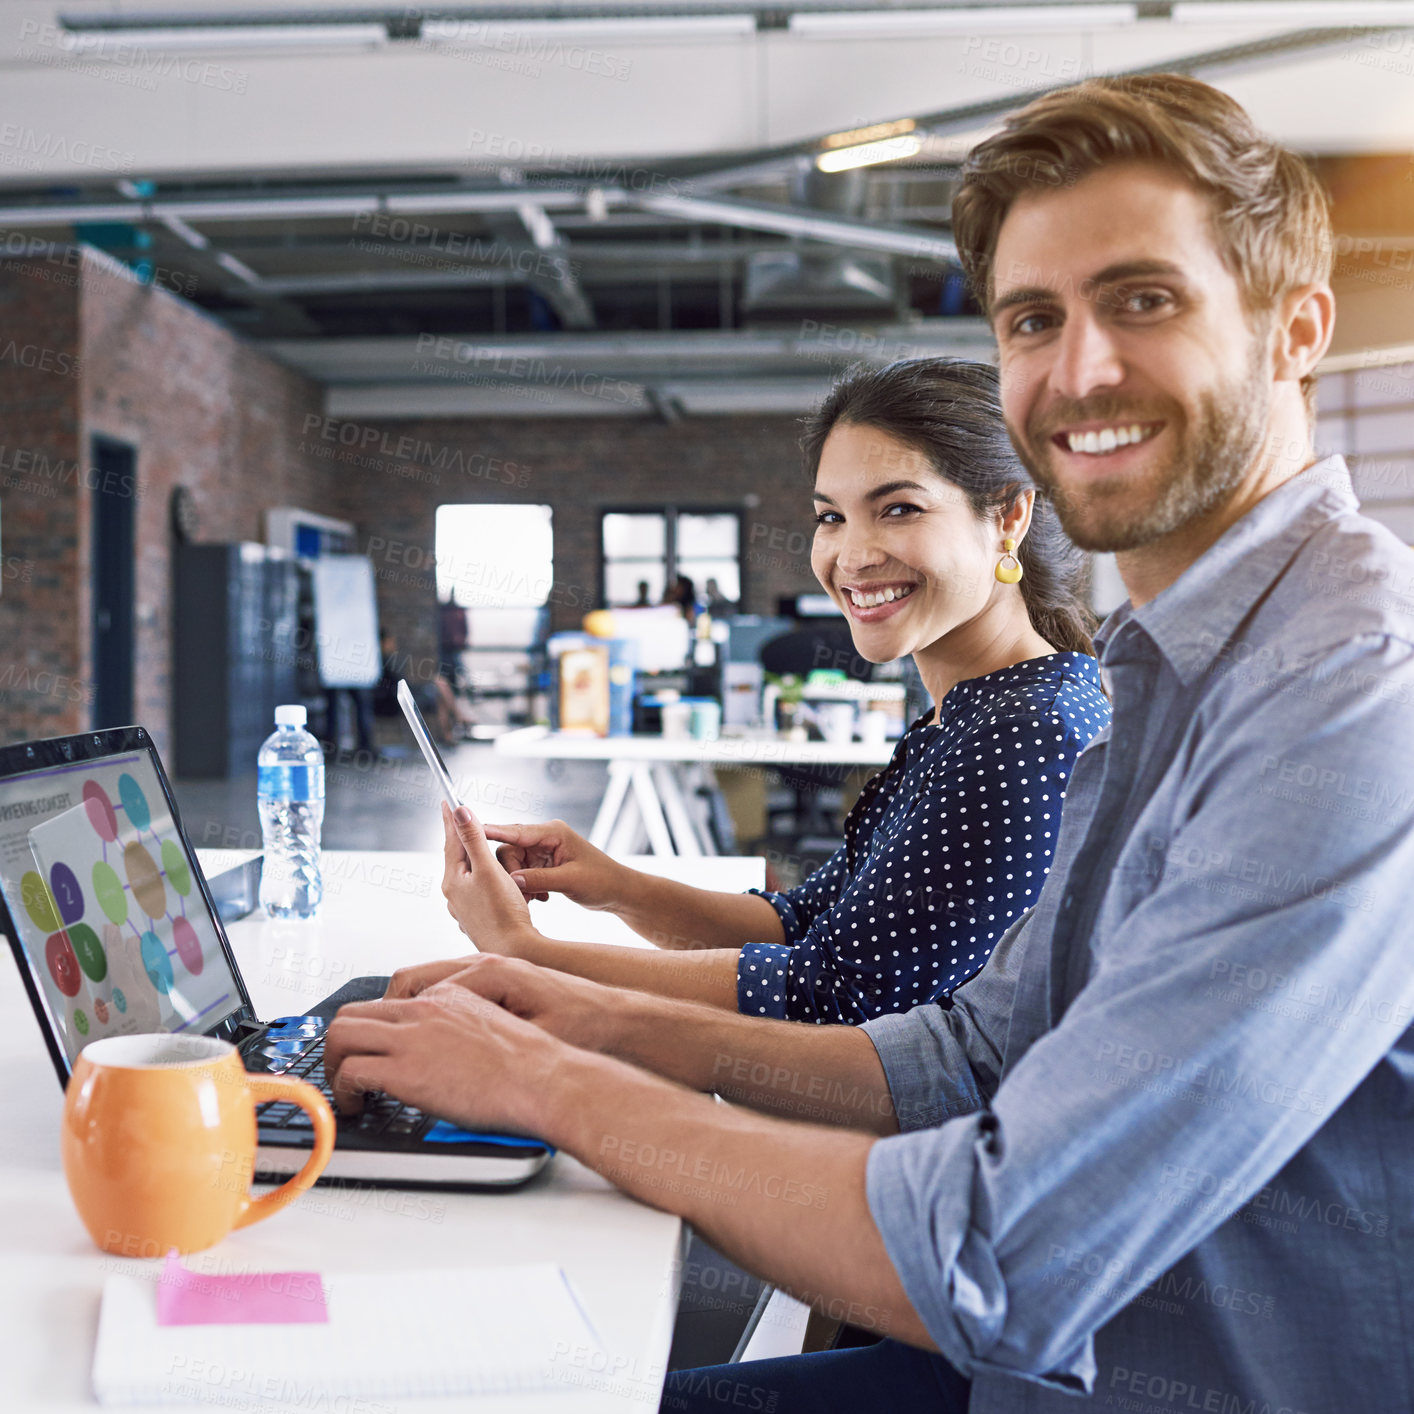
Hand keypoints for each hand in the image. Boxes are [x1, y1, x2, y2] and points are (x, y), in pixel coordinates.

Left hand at [324, 982, 559, 1130]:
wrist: (544, 1079)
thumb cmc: (532, 1064)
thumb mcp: (494, 1027)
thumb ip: (462, 1029)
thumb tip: (449, 1052)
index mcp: (449, 996)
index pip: (389, 1002)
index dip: (372, 1030)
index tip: (372, 1052)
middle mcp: (425, 1009)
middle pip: (353, 1013)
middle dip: (339, 1045)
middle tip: (345, 1071)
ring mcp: (412, 1038)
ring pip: (341, 1035)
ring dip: (334, 1065)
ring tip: (346, 1092)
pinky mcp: (405, 1071)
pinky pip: (351, 1072)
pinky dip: (343, 1092)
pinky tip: (358, 1107)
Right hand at [391, 952, 623, 1053]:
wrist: (616, 1019)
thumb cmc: (583, 1023)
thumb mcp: (530, 1035)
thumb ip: (480, 1033)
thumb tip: (436, 1037)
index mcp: (488, 971)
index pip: (412, 988)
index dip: (387, 1020)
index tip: (369, 1048)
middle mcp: (484, 964)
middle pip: (412, 981)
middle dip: (386, 1015)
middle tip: (368, 1049)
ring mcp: (488, 973)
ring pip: (427, 987)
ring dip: (407, 1014)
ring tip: (391, 1049)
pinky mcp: (495, 986)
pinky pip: (447, 994)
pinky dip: (429, 1015)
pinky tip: (428, 1044)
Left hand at [441, 802, 542, 958]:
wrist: (514, 950)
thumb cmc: (503, 911)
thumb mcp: (488, 869)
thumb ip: (474, 839)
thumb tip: (459, 811)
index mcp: (453, 880)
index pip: (451, 841)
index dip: (451, 819)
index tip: (447, 800)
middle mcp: (454, 895)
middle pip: (457, 858)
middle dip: (460, 838)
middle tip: (458, 818)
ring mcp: (464, 908)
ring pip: (467, 875)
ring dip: (473, 859)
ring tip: (474, 846)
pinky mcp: (477, 918)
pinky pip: (477, 890)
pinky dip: (482, 878)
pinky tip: (489, 880)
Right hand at [482, 817, 623, 910]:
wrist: (618, 892)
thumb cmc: (602, 881)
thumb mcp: (571, 881)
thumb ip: (541, 879)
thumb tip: (513, 880)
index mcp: (553, 832)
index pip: (516, 831)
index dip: (492, 832)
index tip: (472, 831)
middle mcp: (545, 838)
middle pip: (509, 849)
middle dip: (509, 872)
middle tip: (520, 894)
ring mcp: (544, 851)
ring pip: (513, 863)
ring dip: (518, 882)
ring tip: (532, 899)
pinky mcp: (543, 864)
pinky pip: (522, 873)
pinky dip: (525, 886)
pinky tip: (538, 899)